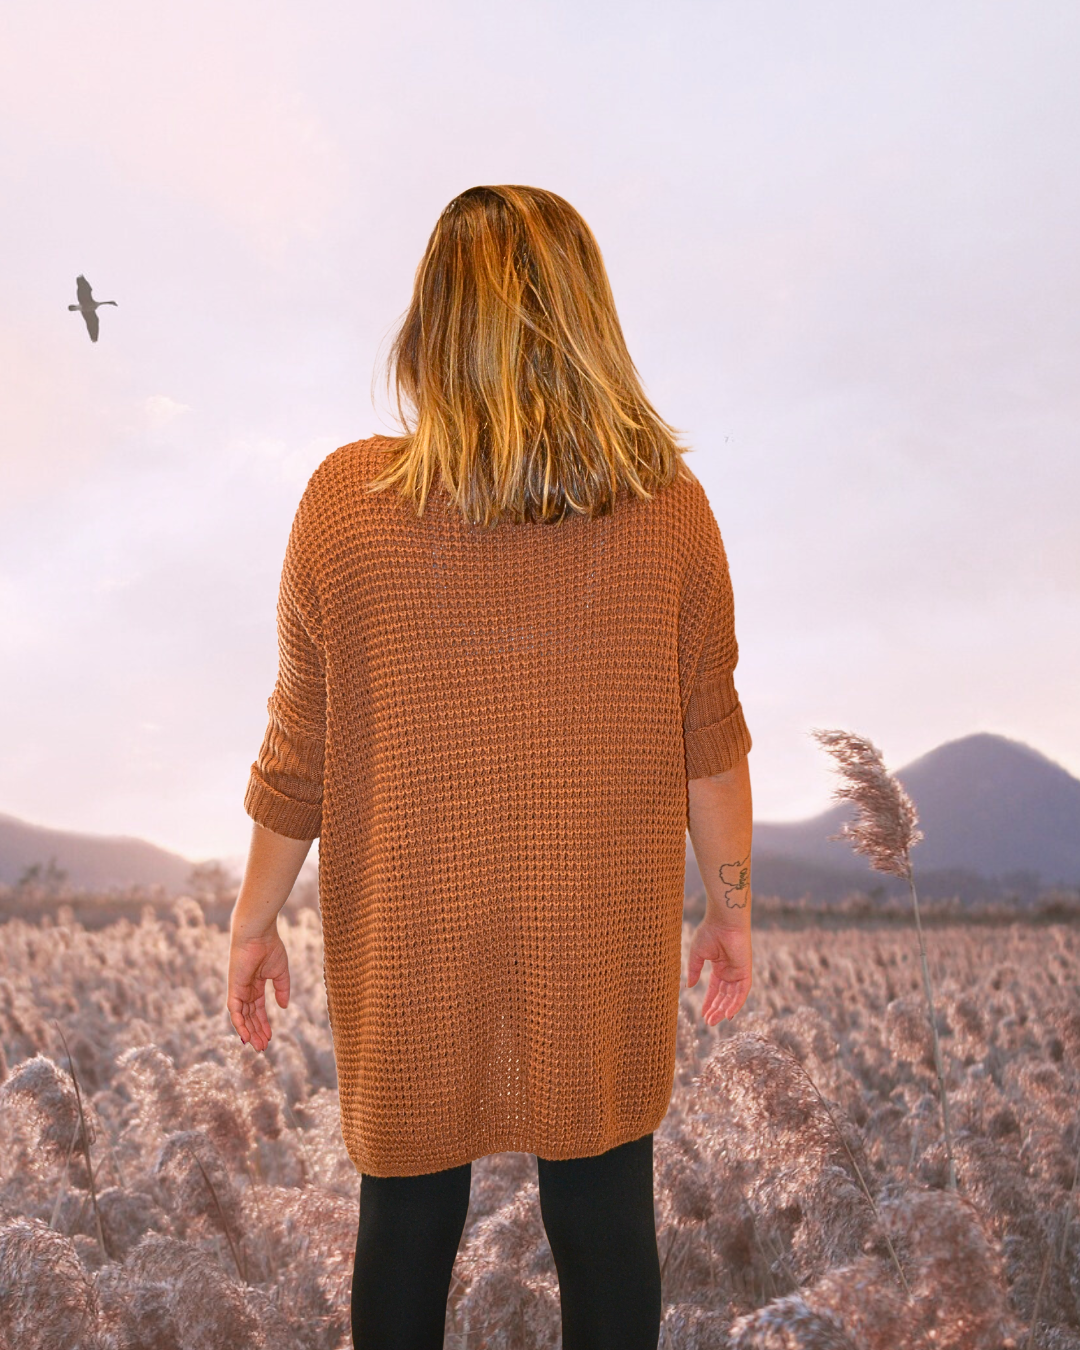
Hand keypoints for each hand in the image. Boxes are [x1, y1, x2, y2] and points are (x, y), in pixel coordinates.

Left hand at [226, 928, 289, 1050]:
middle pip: (250, 1016)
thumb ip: (282, 990)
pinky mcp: (233, 989)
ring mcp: (238, 990)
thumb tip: (283, 1007)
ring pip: (242, 1017)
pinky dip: (239, 1024)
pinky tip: (246, 1036)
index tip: (270, 1037)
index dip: (264, 1023)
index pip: (259, 1009)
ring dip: (249, 1032)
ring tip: (257, 1045)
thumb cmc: (270, 947)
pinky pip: (234, 1011)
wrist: (258, 934)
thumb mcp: (280, 972)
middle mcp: (245, 989)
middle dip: (256, 1032)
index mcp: (256, 984)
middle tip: (263, 1047)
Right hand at [686, 919, 751, 1025]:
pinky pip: (742, 992)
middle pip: (724, 996)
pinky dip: (736, 1004)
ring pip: (733, 997)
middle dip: (716, 1009)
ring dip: (724, 1010)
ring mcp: (738, 972)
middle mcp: (730, 971)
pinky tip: (728, 1014)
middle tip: (708, 1022)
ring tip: (714, 1021)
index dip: (709, 1001)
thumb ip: (694, 971)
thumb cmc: (710, 932)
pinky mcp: (745, 971)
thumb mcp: (697, 954)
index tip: (703, 1014)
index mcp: (720, 966)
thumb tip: (689, 987)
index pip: (715, 989)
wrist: (723, 920)